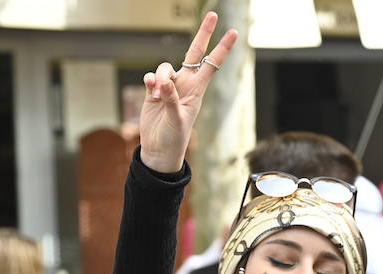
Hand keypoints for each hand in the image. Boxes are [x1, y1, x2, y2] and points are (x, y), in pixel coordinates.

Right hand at [139, 12, 237, 173]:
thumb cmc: (174, 138)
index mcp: (197, 91)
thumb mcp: (178, 120)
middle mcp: (185, 85)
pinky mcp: (154, 92)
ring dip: (160, 77)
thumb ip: (172, 99)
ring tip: (159, 95)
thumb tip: (166, 82)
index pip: (212, 64)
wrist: (159, 150)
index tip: (233, 33)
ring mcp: (169, 87)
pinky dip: (150, 80)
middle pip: (194, 53)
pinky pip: (151, 77)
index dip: (222, 48)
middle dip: (203, 34)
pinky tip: (151, 90)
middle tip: (212, 14)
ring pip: (165, 67)